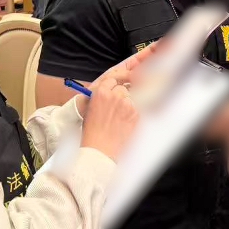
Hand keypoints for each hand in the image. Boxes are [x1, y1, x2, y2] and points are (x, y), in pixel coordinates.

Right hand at [79, 43, 158, 159]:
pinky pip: (137, 109)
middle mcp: (114, 95)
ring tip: (120, 120)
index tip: (121, 85)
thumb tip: (109, 93)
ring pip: (131, 98)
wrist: (100, 149)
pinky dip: (133, 115)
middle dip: (123, 96)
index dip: (116, 83)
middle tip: (119, 108)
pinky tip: (125, 124)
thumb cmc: (92, 133)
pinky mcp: (135, 113)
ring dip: (128, 106)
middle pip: (123, 89)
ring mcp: (127, 104)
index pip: (112, 79)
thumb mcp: (91, 110)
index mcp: (100, 93)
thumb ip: (100, 98)